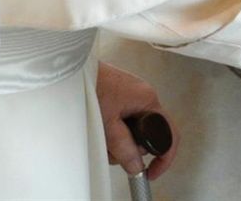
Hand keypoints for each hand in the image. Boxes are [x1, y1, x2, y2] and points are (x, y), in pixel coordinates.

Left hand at [95, 62, 176, 179]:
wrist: (71, 69)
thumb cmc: (90, 85)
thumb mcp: (108, 124)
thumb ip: (124, 147)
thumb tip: (137, 166)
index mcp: (148, 99)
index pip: (169, 133)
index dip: (163, 156)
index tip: (152, 172)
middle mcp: (143, 97)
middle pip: (146, 136)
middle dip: (129, 149)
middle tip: (112, 149)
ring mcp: (130, 98)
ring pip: (132, 132)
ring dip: (117, 141)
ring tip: (100, 134)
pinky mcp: (118, 99)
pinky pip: (122, 123)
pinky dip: (111, 131)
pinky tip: (98, 128)